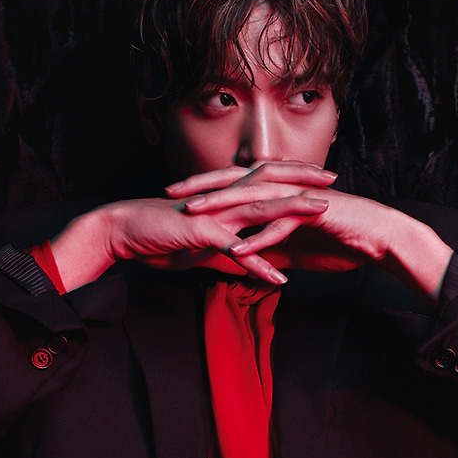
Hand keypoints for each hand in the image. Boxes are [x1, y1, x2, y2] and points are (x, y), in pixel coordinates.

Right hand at [49, 162, 336, 291]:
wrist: (122, 234)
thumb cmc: (157, 238)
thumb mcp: (198, 246)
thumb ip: (224, 250)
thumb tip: (243, 262)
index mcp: (222, 199)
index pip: (263, 183)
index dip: (292, 178)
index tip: (320, 178)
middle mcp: (221, 200)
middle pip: (269, 186)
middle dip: (303, 182)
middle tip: (335, 179)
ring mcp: (212, 214)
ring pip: (260, 210)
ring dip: (293, 212)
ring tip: (323, 213)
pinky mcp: (201, 234)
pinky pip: (236, 251)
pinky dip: (259, 265)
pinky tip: (279, 279)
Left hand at [170, 162, 453, 301]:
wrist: (378, 238)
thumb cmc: (339, 239)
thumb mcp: (294, 246)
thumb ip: (268, 245)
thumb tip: (242, 256)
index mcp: (278, 191)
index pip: (234, 185)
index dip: (204, 189)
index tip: (174, 197)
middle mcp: (285, 188)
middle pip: (236, 182)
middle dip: (201, 186)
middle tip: (170, 193)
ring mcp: (298, 198)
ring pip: (253, 197)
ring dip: (222, 205)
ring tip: (193, 214)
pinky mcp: (313, 215)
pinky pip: (280, 225)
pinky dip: (259, 238)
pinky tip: (238, 250)